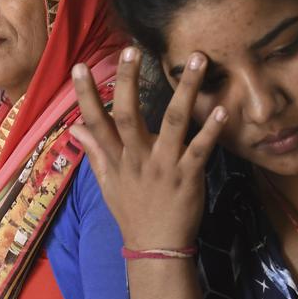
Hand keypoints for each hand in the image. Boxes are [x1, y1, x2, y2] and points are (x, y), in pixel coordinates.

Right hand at [71, 47, 225, 251]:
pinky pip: (200, 149)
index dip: (85, 95)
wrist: (156, 248)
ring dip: (186, 90)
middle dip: (127, 81)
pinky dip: (211, 130)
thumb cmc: (133, 214)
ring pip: (173, 122)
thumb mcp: (108, 184)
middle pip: (128, 115)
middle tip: (130, 50)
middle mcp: (137, 158)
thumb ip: (95, 152)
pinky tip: (222, 110)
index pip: (96, 122)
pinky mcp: (188, 176)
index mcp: (117, 159)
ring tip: (197, 60)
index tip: (79, 67)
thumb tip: (75, 128)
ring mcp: (164, 166)